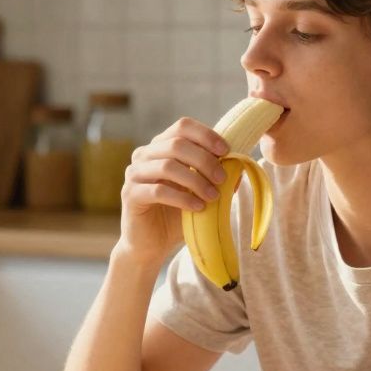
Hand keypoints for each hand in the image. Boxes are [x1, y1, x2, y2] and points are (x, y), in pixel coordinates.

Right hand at [118, 117, 228, 262]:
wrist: (151, 244)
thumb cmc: (176, 214)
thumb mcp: (200, 192)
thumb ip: (215, 176)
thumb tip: (239, 163)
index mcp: (160, 146)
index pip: (182, 127)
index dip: (206, 135)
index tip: (227, 151)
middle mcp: (144, 155)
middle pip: (176, 144)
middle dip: (204, 160)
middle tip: (222, 179)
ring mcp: (134, 173)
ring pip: (168, 166)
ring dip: (196, 181)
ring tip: (213, 197)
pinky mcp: (130, 195)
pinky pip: (159, 190)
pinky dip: (183, 198)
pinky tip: (198, 208)